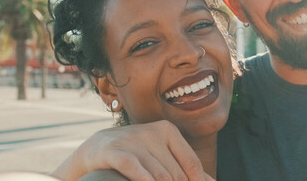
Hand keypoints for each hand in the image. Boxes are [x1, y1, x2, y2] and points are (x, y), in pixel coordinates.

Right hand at [52, 120, 214, 180]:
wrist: (96, 149)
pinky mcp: (114, 151)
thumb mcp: (161, 154)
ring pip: (158, 176)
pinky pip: (134, 168)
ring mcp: (133, 140)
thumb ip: (184, 166)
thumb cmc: (136, 153)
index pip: (191, 163)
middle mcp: (152, 132)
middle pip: (176, 174)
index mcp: (168, 131)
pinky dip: (143, 179)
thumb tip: (211, 180)